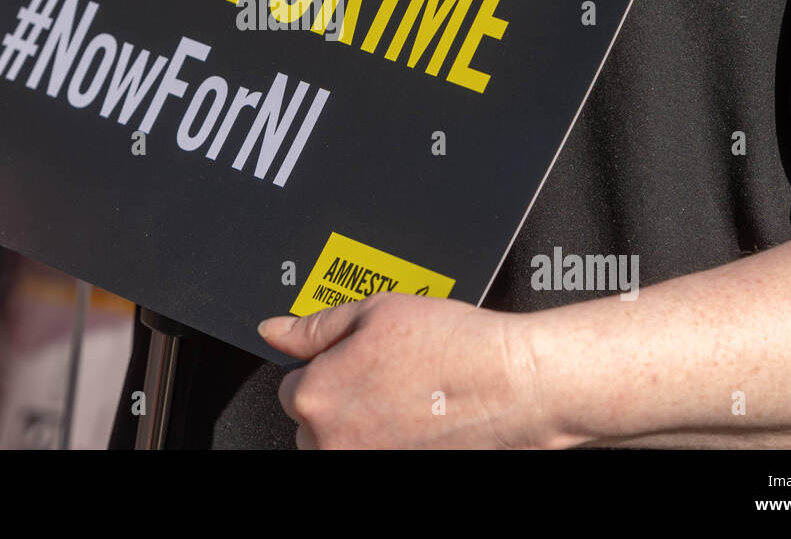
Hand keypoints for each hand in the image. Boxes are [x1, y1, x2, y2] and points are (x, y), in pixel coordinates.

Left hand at [260, 293, 561, 448]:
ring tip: (407, 401)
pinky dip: (389, 444)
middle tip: (388, 378)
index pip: (294, 384)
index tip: (359, 362)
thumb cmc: (454, 348)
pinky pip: (374, 457)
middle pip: (314, 422)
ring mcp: (362, 466)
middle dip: (341, 400)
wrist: (515, 386)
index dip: (329, 367)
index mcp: (315, 395)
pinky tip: (417, 424)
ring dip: (361, 429)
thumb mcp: (375, 311)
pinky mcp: (393, 479)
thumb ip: (314, 326)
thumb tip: (274, 330)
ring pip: (342, 446)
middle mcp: (331, 442)